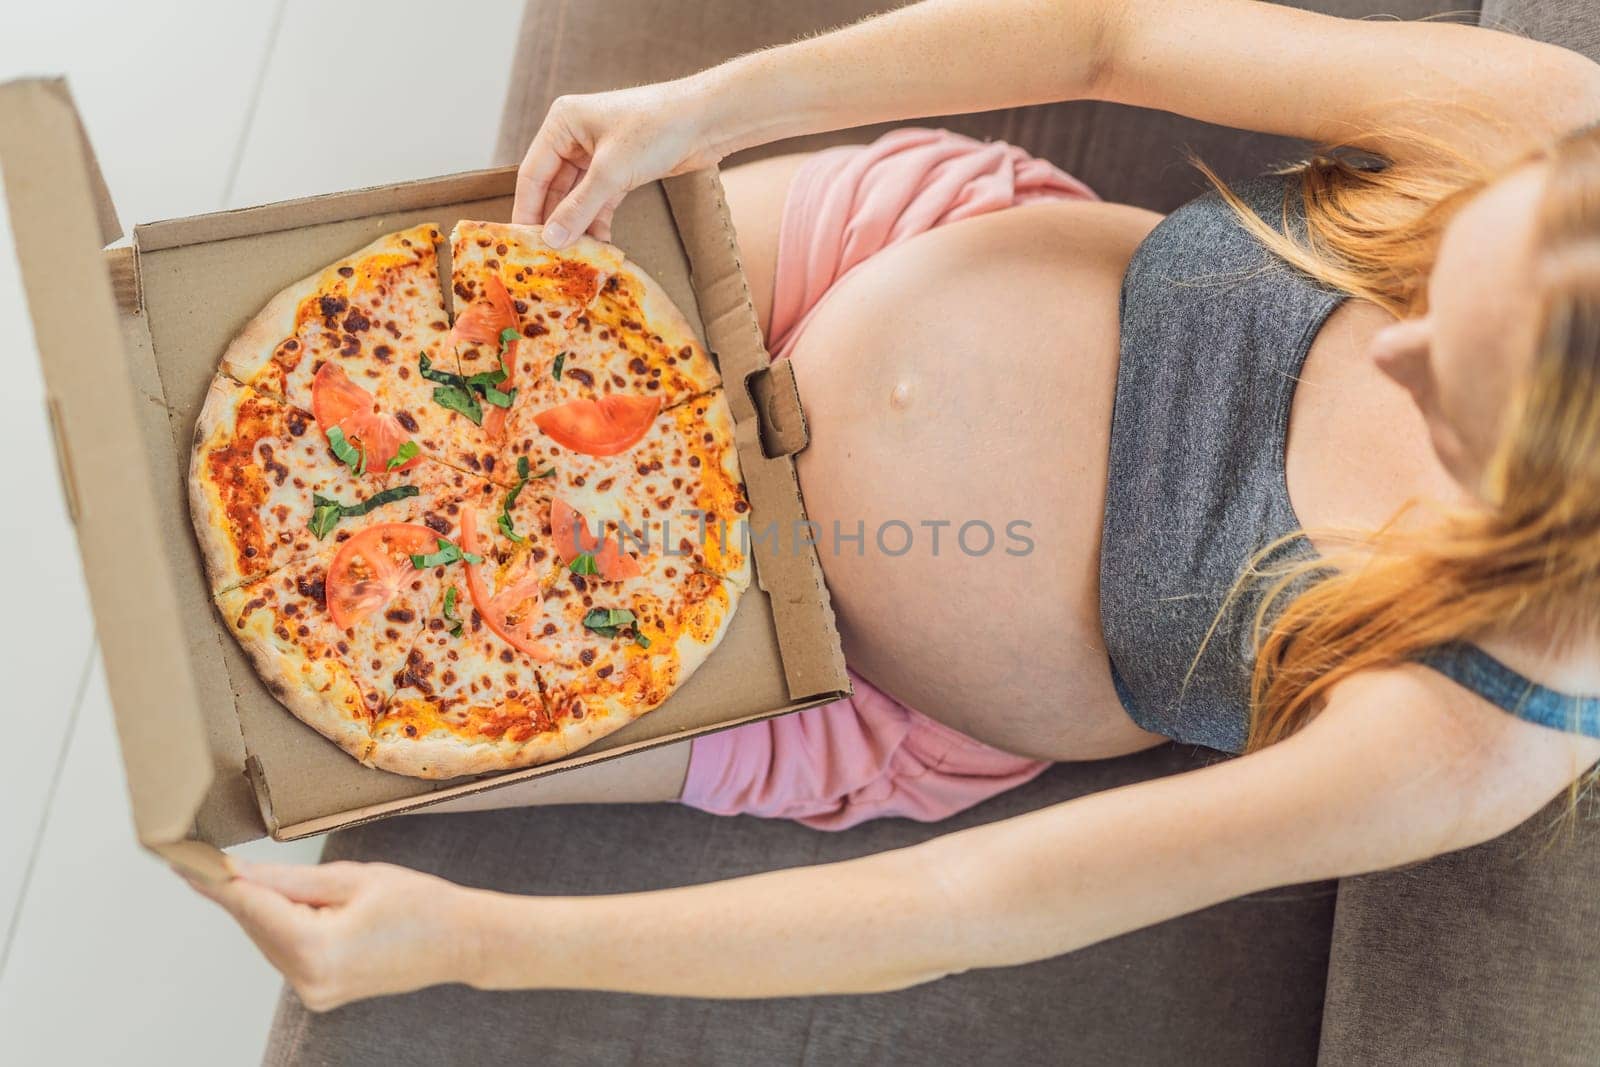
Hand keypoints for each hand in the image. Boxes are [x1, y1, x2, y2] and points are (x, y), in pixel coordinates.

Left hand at [185, 859, 483, 1010]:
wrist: (462, 941)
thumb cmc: (420, 903)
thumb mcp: (353, 878)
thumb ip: (289, 880)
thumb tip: (236, 872)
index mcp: (316, 950)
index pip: (249, 907)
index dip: (212, 880)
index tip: (180, 861)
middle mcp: (308, 980)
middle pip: (256, 924)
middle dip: (241, 890)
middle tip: (216, 856)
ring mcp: (314, 992)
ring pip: (269, 938)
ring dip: (267, 907)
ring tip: (298, 880)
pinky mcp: (320, 992)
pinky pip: (287, 951)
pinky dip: (286, 924)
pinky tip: (305, 904)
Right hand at [512, 79, 726, 245]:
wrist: (706, 121)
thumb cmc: (656, 129)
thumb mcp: (611, 172)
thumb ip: (579, 208)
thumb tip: (551, 240)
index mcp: (562, 123)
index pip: (532, 173)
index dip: (527, 209)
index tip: (521, 243)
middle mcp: (575, 135)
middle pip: (553, 186)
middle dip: (553, 220)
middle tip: (546, 256)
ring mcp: (598, 153)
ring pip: (578, 196)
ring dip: (577, 224)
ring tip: (572, 256)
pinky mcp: (621, 169)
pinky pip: (600, 200)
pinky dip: (598, 220)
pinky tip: (598, 244)